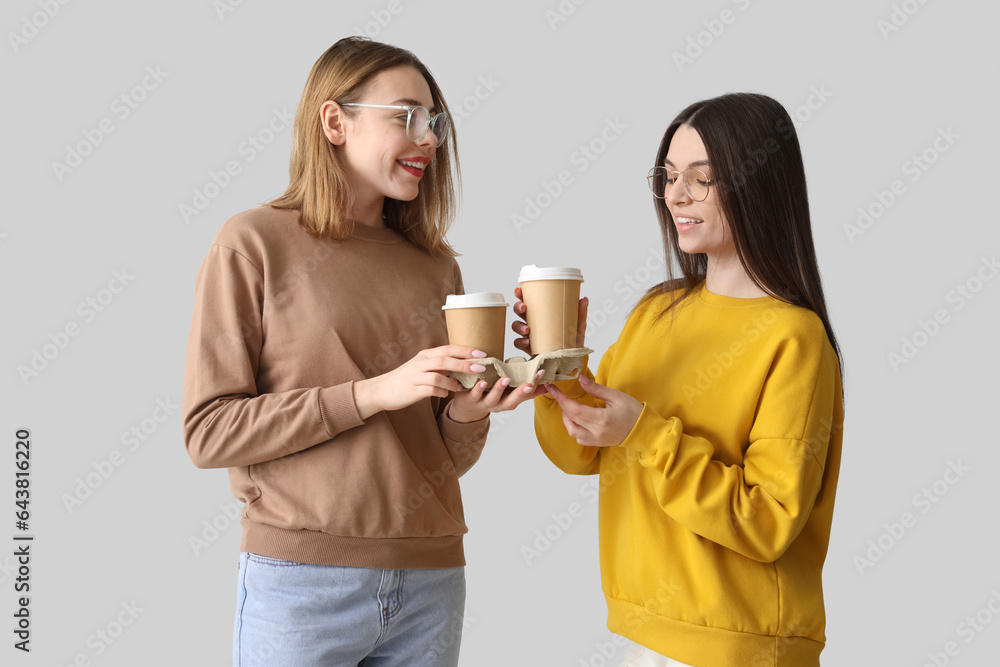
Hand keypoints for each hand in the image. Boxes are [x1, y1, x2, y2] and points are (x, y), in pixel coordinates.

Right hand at [353, 345, 489, 419]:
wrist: (382, 390)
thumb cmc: (407, 379)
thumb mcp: (423, 368)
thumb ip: (441, 366)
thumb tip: (464, 366)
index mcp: (425, 355)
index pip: (448, 349)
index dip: (466, 350)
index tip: (482, 353)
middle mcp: (420, 363)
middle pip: (445, 360)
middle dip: (464, 363)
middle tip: (481, 368)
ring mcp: (415, 376)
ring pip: (438, 376)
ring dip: (453, 382)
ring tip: (461, 387)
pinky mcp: (412, 390)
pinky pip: (430, 389)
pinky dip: (441, 392)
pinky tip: (446, 394)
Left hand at [448, 369, 549, 422]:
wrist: (467, 408)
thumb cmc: (492, 397)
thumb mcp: (511, 395)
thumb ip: (528, 391)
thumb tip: (548, 385)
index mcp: (510, 401)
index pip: (525, 394)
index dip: (535, 384)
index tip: (542, 372)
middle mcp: (500, 405)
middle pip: (512, 401)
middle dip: (521, 392)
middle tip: (529, 384)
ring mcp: (485, 403)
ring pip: (494, 398)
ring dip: (500, 389)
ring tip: (505, 378)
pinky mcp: (471, 399)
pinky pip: (475, 395)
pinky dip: (479, 389)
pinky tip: (482, 381)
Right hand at [511, 286, 588, 354]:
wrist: (570, 362)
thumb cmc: (571, 344)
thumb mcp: (578, 328)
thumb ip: (580, 314)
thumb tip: (584, 299)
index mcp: (543, 315)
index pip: (530, 302)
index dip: (521, 295)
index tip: (518, 290)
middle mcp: (534, 324)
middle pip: (520, 312)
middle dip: (518, 307)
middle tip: (524, 308)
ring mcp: (529, 336)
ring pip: (516, 326)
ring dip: (518, 326)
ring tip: (527, 329)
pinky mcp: (528, 348)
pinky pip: (518, 343)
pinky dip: (520, 341)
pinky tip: (527, 342)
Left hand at [544, 375, 642, 446]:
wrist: (643, 430)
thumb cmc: (632, 411)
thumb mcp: (615, 396)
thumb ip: (595, 389)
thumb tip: (580, 379)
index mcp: (601, 419)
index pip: (574, 410)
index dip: (561, 399)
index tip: (553, 389)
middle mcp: (596, 432)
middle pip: (570, 420)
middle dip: (562, 407)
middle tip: (561, 395)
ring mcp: (596, 440)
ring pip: (572, 432)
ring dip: (567, 419)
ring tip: (569, 407)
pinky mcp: (597, 443)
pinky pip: (579, 438)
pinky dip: (574, 428)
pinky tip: (578, 419)